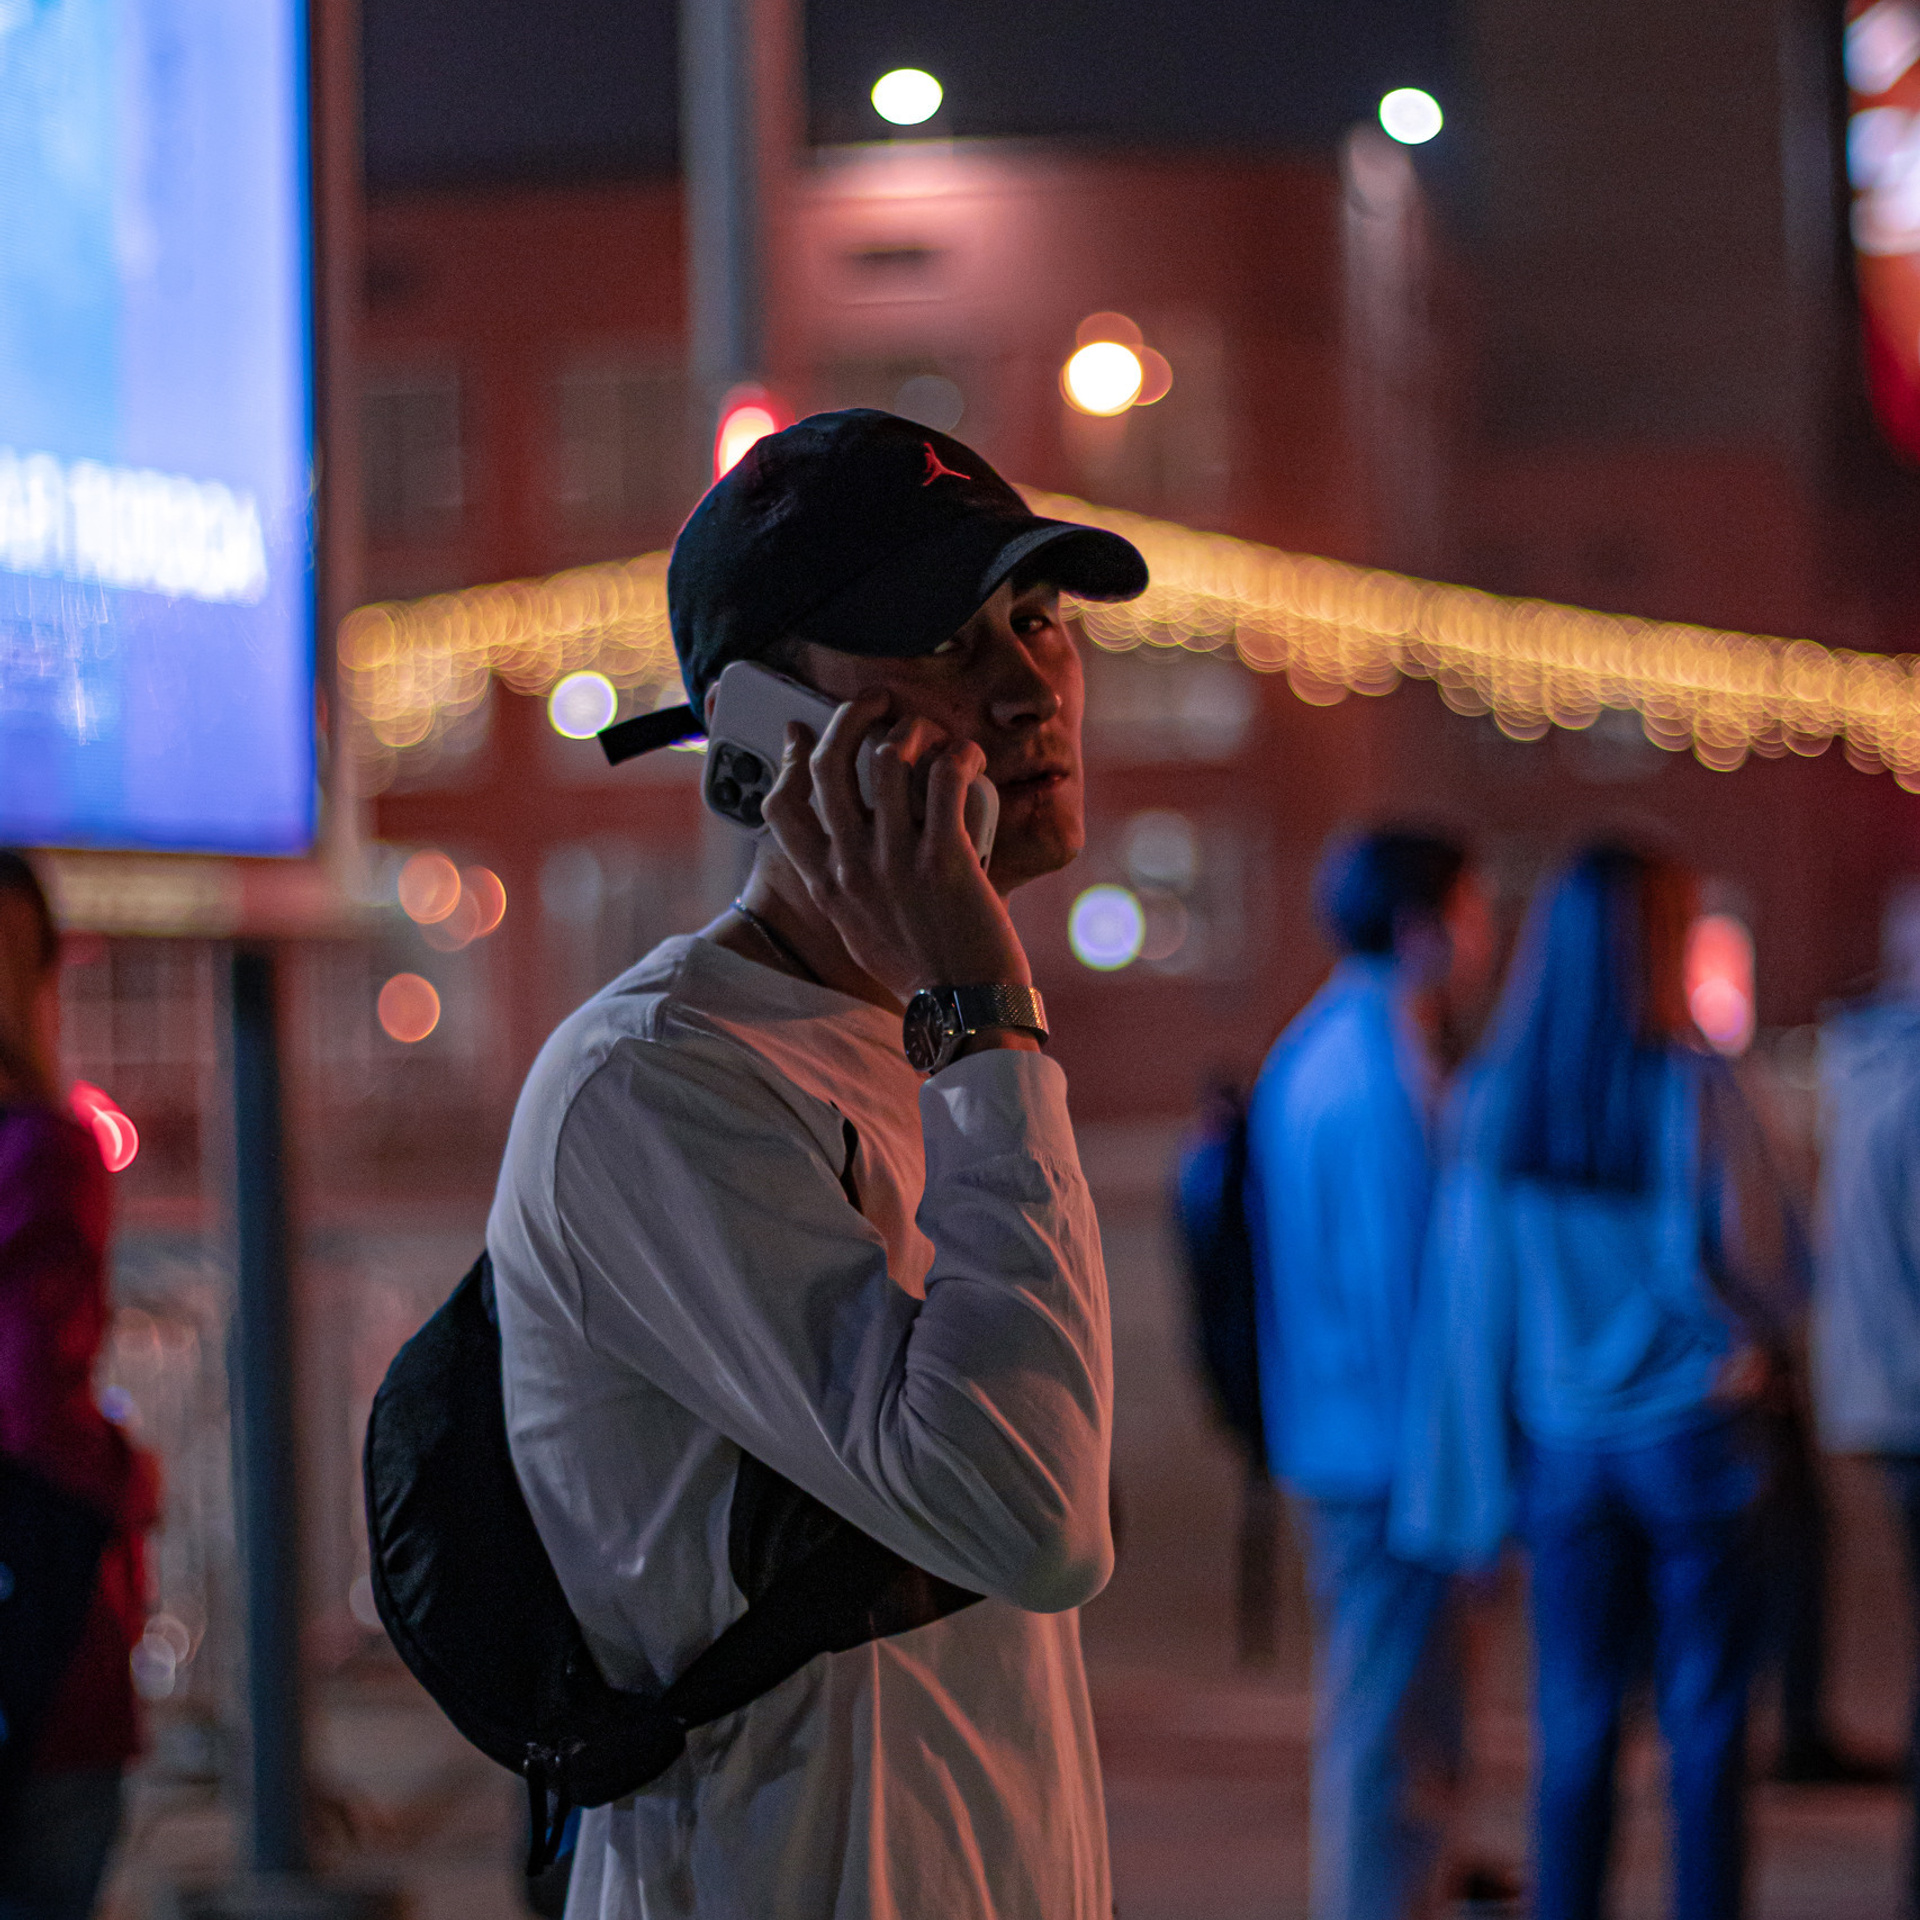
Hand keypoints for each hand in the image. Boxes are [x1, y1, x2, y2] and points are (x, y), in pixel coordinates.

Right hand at [759, 692, 1031, 1003]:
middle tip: (877, 700)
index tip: (802, 731)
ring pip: (889, 758)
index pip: (780, 807)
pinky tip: (968, 756)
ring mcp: (895, 861)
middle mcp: (851, 867)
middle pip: (831, 763)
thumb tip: (845, 850)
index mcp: (825, 884)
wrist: (964, 1008)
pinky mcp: (944, 858)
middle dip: (852, 715)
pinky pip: (945, 778)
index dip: (788, 758)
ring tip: (932, 732)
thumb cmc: (919, 972)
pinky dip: (959, 755)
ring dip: (914, 729)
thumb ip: (844, 887)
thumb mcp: (858, 932)